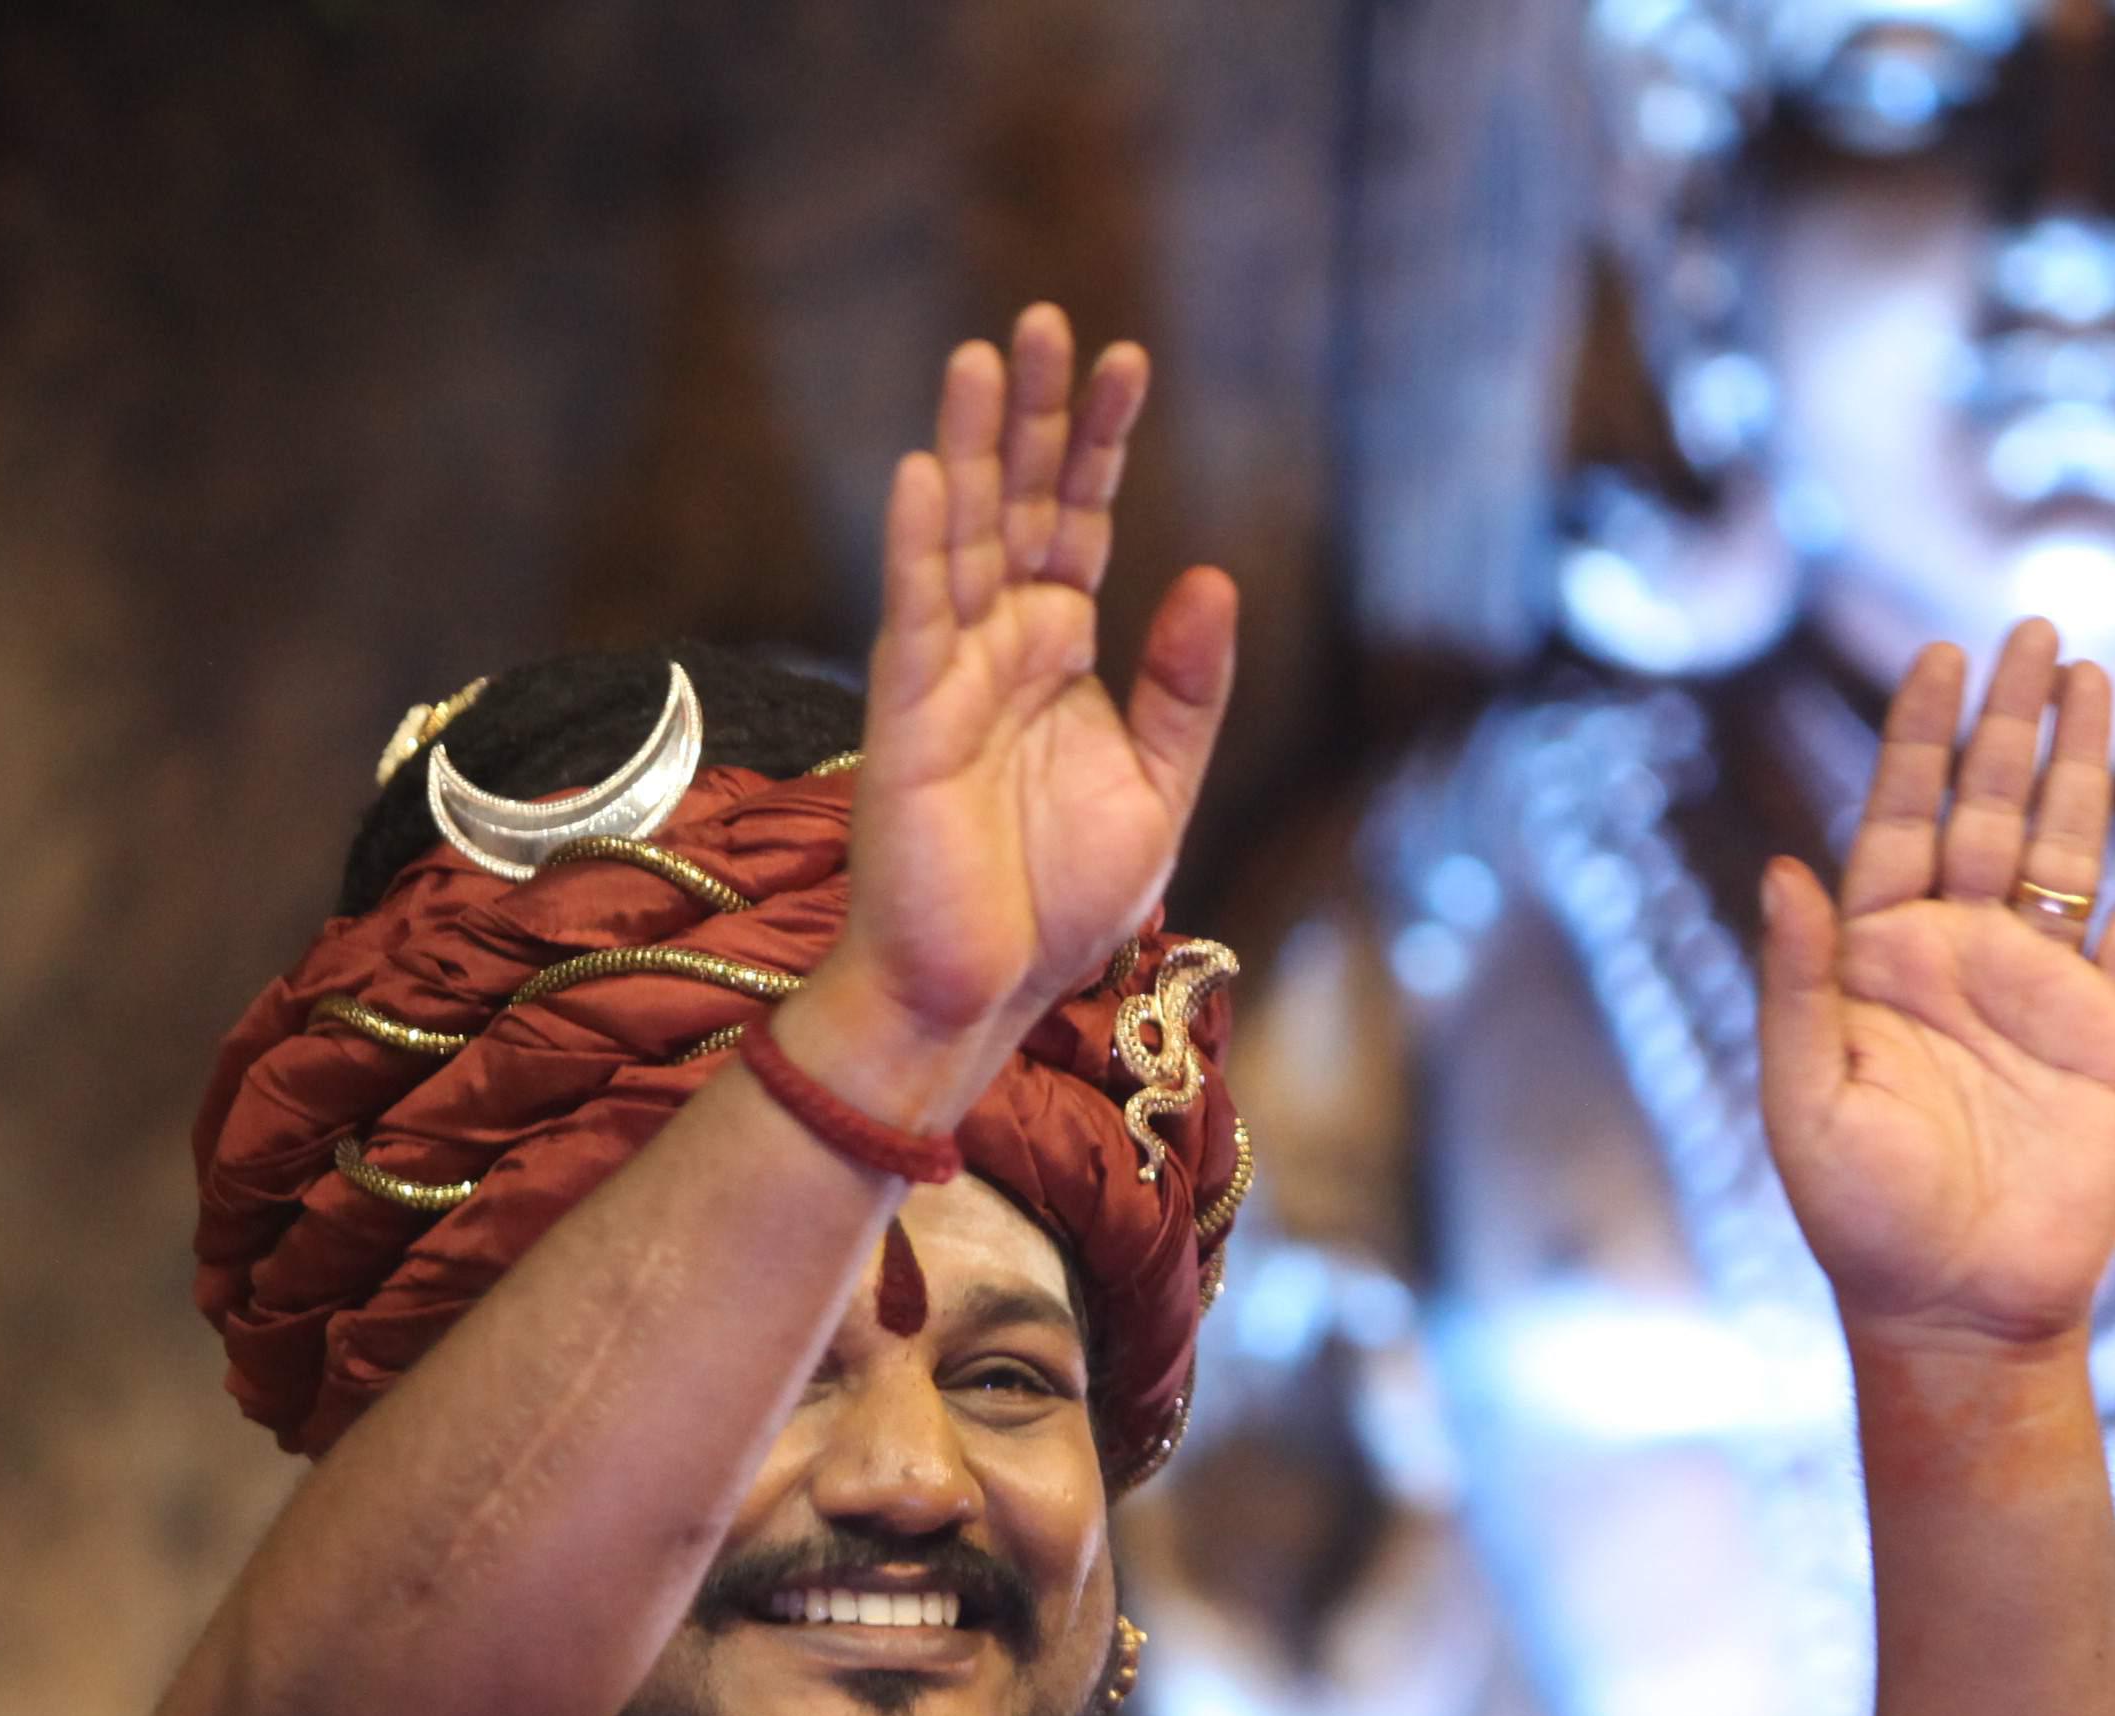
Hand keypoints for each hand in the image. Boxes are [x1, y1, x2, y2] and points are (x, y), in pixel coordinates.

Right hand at [813, 305, 1239, 1110]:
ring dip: (966, 450)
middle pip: (1014, 504)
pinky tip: (923, 472)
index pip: (1077, 521)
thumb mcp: (1156, 787)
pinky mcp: (906, 718)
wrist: (982, 994)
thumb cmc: (1057, 904)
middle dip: (1032, 416)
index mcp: (1056, 654)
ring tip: (981, 359)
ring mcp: (946, 675)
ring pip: (957, 538)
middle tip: (1046, 322)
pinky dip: (915, 544)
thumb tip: (1208, 574)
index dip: (1098, 443)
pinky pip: (912, 616)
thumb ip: (1183, 688)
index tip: (1129, 360)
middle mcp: (998, 646)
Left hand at [1754, 623, 2114, 1348]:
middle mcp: (1954, 959)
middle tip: (2034, 628)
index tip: (1938, 655)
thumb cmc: (1861, 1220)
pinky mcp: (2104, 1035)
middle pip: (1986, 811)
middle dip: (2007, 722)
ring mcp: (2034, 990)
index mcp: (1873, 964)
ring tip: (2098, 677)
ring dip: (2082, 766)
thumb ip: (1798, 982)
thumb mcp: (1805, 1099)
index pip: (1894, 820)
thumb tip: (1783, 867)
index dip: (1915, 737)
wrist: (1955, 1310)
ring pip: (2066, 851)